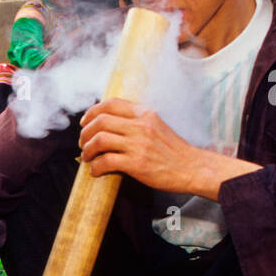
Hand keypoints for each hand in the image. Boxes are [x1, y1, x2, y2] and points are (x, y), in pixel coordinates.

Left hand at [78, 98, 201, 192]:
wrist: (192, 168)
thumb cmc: (173, 150)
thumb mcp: (157, 126)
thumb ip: (136, 121)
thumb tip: (110, 123)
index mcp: (145, 114)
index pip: (111, 104)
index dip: (92, 112)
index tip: (84, 122)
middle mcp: (141, 126)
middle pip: (100, 121)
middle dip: (85, 133)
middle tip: (83, 143)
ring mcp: (139, 145)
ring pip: (100, 139)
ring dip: (87, 149)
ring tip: (87, 157)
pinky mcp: (137, 164)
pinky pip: (106, 161)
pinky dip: (96, 167)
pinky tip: (96, 171)